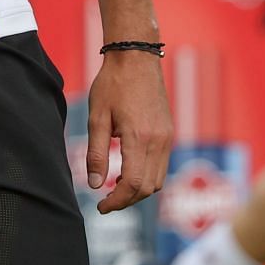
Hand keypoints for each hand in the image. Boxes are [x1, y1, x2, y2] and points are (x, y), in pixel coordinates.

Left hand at [86, 51, 172, 214]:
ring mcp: (167, 137)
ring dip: (138, 190)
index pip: (133, 185)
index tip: (100, 206)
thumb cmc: (112, 84)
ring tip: (115, 187)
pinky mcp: (169, 133)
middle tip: (105, 200)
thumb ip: (96, 153)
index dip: (117, 202)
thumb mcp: (97, 117)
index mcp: (139, 137)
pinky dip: (147, 176)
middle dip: (127, 200)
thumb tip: (94, 185)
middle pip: (148, 188)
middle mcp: (159, 141)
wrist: (136, 57)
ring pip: (158, 180)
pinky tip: (128, 171)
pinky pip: (162, 166)